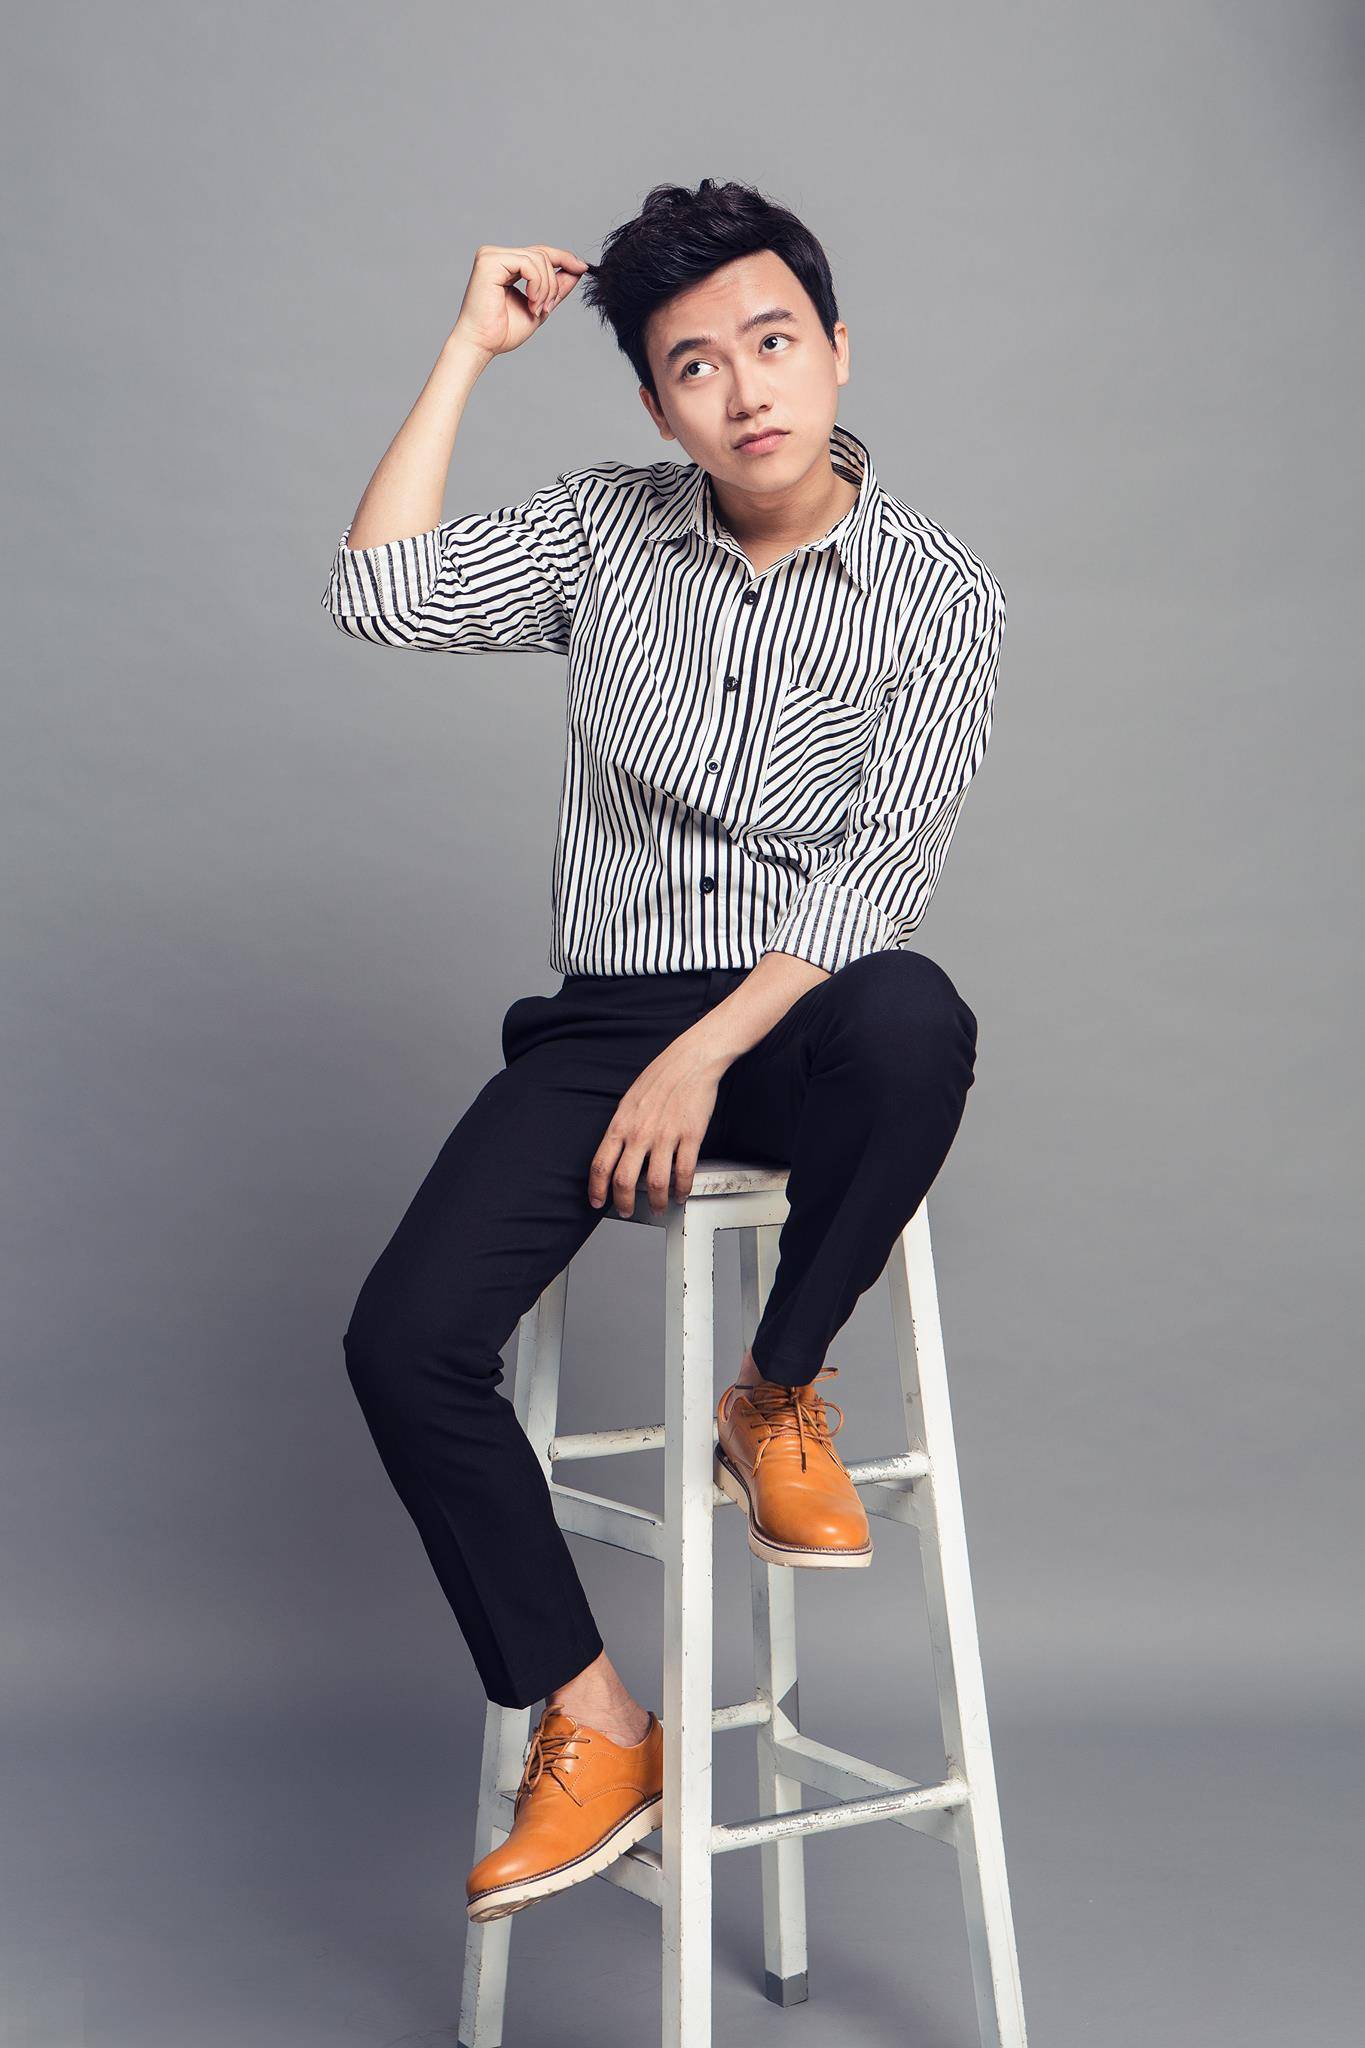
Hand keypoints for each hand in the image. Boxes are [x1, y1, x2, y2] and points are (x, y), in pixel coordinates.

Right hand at [450, 243, 588, 361]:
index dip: (563, 258)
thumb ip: (556, 288)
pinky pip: (528, 263)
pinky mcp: (489, 261)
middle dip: (554, 282)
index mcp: (506, 264)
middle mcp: (497, 255)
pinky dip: (537, 285)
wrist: (483, 345)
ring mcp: (491, 256)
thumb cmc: (503, 331)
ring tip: (537, 309)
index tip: (582, 268)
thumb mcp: (540, 306)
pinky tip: (531, 302)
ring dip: (546, 288)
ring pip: (538, 259)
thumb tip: (578, 269)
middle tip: (548, 308)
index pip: (540, 253)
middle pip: (542, 253)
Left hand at [588, 1030, 728, 1218]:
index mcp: (621, 1124)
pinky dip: (681, 1189)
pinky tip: (681, 1192)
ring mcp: (665, 1136)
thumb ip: (623, 1127)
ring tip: (658, 1207)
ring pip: (655, 1183)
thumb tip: (617, 1151)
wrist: (690, 1061)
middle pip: (624, 1180)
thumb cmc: (661, 1077)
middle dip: (623, 1203)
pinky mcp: (690, 1136)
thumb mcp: (629, 1100)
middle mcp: (640, 1133)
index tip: (597, 1201)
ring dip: (656, 1202)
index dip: (596, 1188)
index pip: (600, 1164)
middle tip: (626, 1210)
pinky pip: (684, 1172)